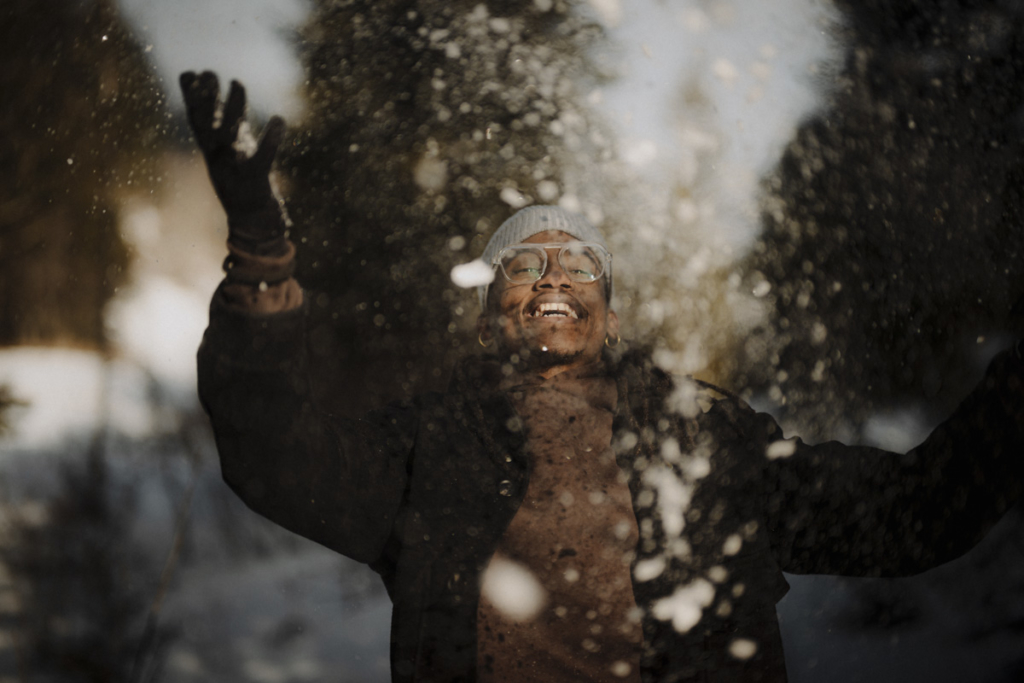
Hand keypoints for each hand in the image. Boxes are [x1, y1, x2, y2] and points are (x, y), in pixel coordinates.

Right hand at [179, 71, 287, 253]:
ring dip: (231, 109)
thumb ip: (229, 127)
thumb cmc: (245, 186)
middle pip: (207, 126)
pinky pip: (263, 158)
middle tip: (208, 73)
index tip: (190, 73)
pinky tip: (279, 120)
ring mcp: (235, 171)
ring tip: (237, 83)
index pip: (198, 122)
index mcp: (213, 154)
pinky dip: (272, 139)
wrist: (254, 227)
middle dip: (205, 99)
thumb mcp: (235, 153)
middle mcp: (219, 161)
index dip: (192, 98)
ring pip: (229, 137)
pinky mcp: (256, 183)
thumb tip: (224, 100)